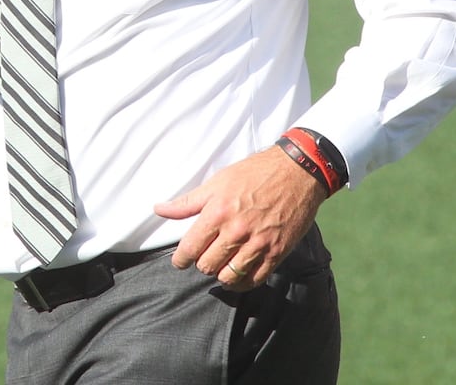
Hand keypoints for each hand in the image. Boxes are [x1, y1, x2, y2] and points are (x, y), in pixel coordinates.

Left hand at [153, 146, 325, 290]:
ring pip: (228, 276)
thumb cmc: (253, 173)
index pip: (190, 248)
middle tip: (203, 256)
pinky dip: (242, 282)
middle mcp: (236, 231)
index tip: (180, 261)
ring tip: (219, 265)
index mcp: (217, 212)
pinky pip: (254, 280)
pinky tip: (237, 273)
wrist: (296, 172)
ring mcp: (258, 244)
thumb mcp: (216, 182)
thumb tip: (159, 209)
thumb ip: (187, 202)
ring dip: (220, 274)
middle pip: (207, 265)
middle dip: (201, 263)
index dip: (180, 259)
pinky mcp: (276, 253)